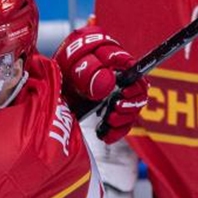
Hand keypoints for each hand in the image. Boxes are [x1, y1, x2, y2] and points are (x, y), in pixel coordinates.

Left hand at [54, 27, 148, 142]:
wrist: (58, 73)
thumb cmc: (69, 62)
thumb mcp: (77, 63)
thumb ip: (91, 71)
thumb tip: (108, 84)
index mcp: (117, 62)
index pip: (136, 73)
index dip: (134, 85)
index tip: (122, 93)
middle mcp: (122, 79)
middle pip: (139, 94)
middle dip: (130, 105)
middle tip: (115, 108)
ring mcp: (117, 96)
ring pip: (132, 111)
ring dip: (124, 119)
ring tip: (109, 120)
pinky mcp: (110, 110)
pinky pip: (121, 124)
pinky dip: (115, 132)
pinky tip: (105, 135)